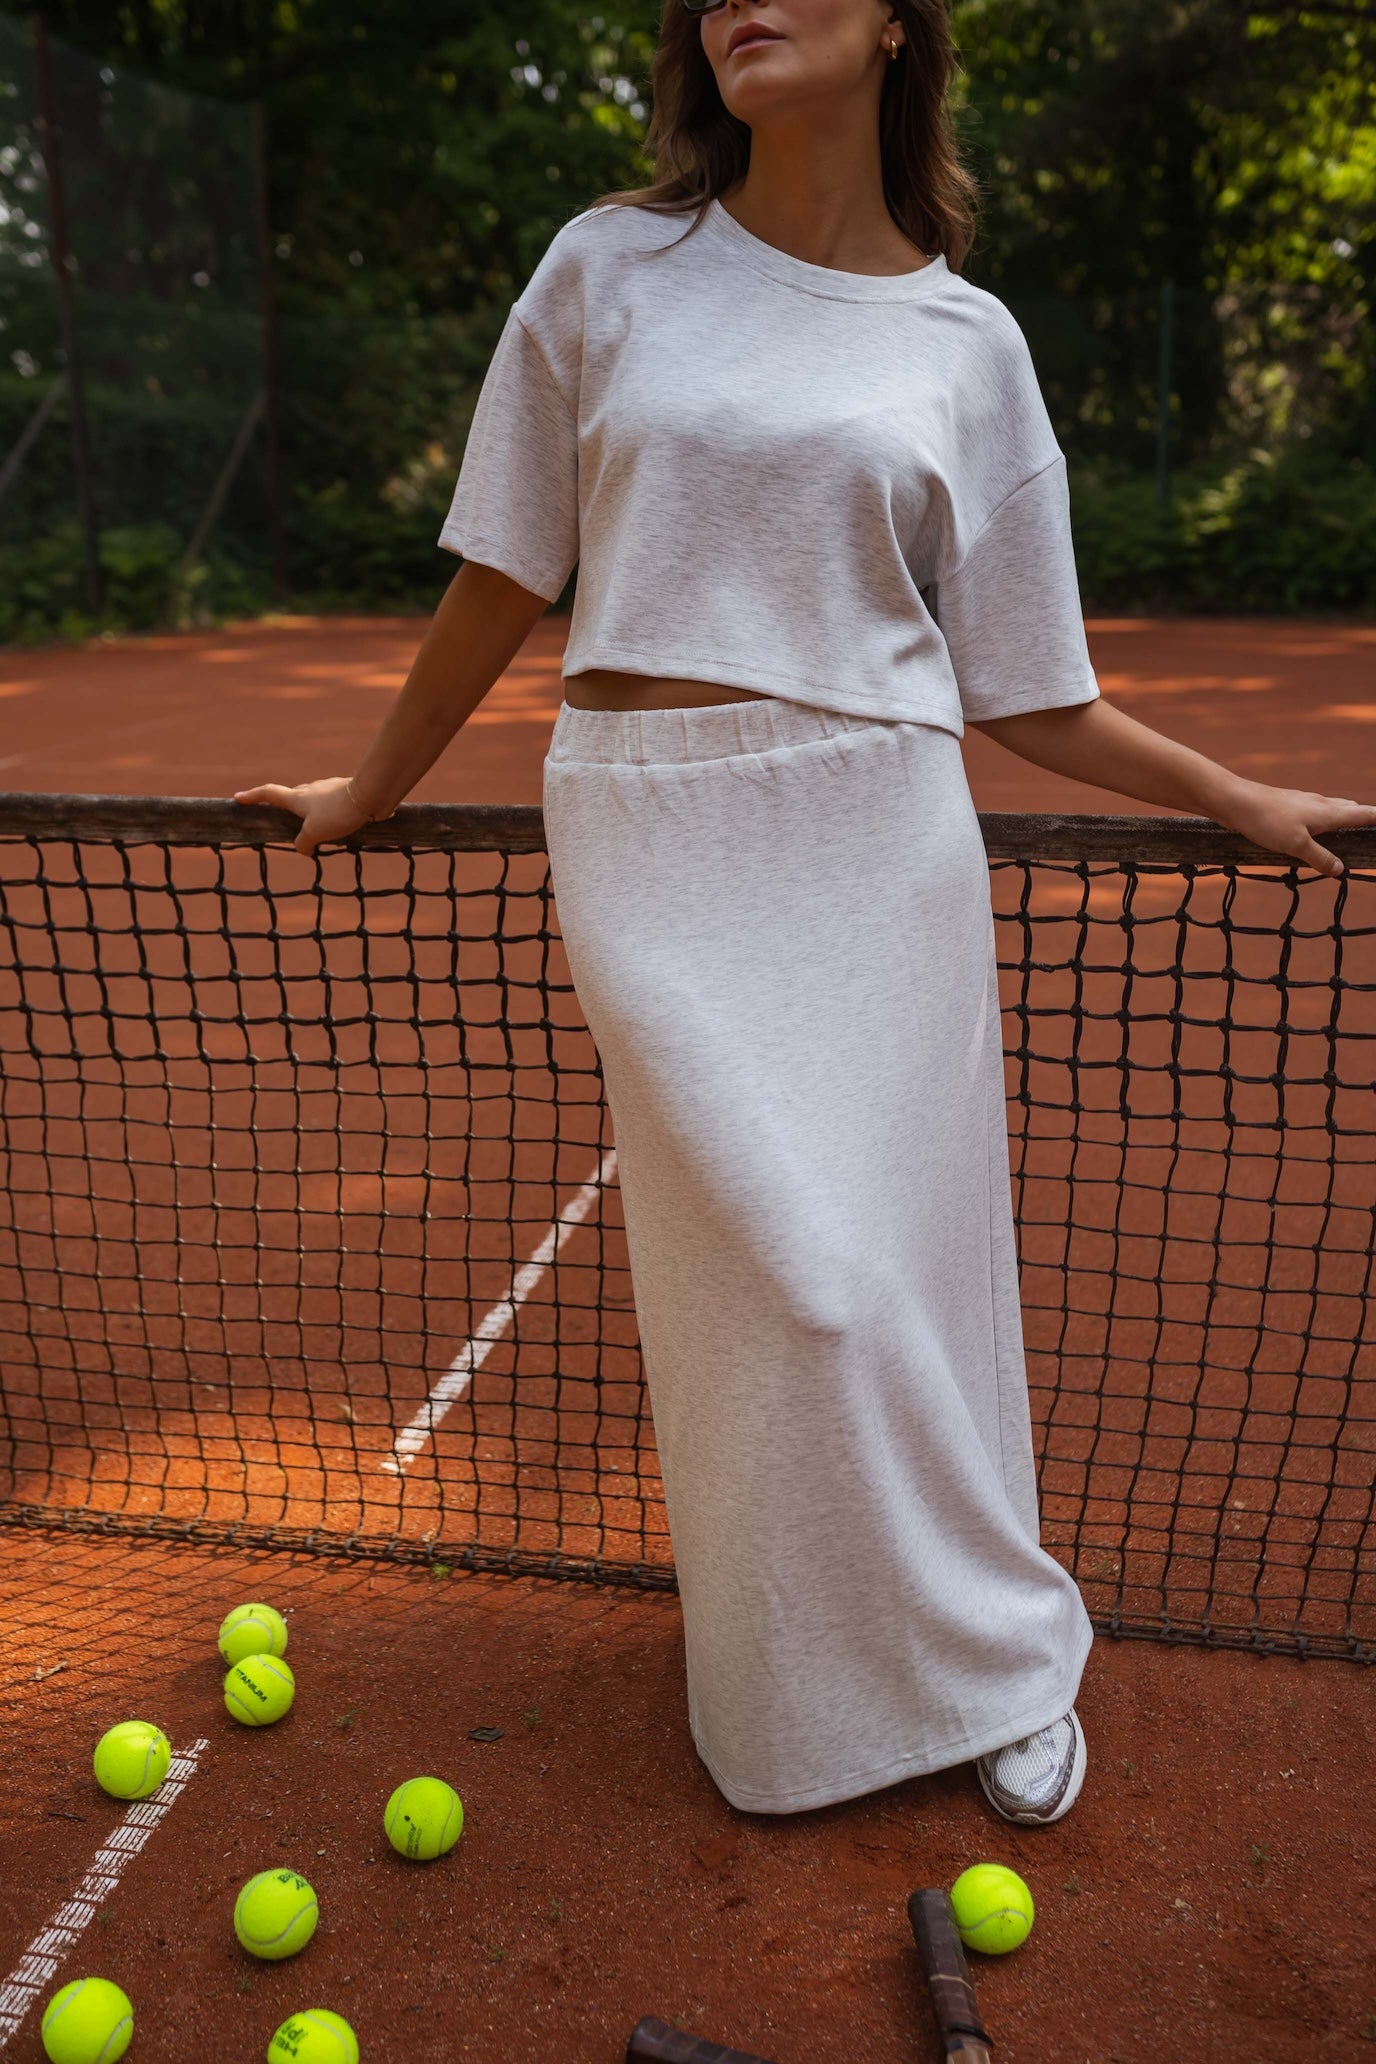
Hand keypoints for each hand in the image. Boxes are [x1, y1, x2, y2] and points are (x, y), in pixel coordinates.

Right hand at [232, 776, 375, 857]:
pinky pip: (332, 806)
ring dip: (313, 816)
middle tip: (286, 822)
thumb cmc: (337, 812)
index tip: (238, 798)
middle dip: (287, 809)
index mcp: (297, 798)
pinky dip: (331, 817)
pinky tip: (342, 828)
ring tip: (320, 833)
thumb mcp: (315, 833)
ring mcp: (328, 790)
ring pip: (314, 803)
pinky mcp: (345, 795)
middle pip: (291, 798)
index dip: (252, 796)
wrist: (370, 796)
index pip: (268, 794)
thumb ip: (303, 843)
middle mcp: (310, 791)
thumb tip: (304, 850)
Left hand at [1213, 779, 1375, 877]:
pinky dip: (1325, 816)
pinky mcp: (1289, 805)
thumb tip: (1341, 870)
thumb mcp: (1296, 845)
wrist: (1236, 801)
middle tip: (1372, 824)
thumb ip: (1319, 857)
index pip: (1362, 814)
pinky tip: (1315, 822)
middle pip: (1350, 808)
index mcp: (1328, 812)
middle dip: (1364, 816)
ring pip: (1332, 807)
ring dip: (1345, 814)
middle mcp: (1319, 803)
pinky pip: (1315, 810)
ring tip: (1351, 822)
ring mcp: (1303, 802)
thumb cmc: (1267, 820)